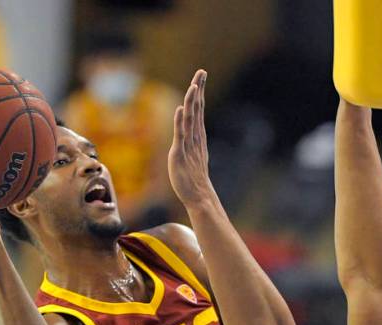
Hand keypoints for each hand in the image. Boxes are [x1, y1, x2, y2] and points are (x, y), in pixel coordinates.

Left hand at [168, 70, 215, 206]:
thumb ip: (191, 138)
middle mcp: (195, 136)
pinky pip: (180, 135)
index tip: (201, 75)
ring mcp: (188, 144)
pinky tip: (180, 110)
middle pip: (197, 108)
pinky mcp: (180, 153)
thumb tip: (188, 127)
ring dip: (191, 102)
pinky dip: (180, 122)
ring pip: (190, 119)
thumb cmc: (193, 176)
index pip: (198, 108)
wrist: (198, 195)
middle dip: (198, 89)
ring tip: (193, 86)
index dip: (199, 91)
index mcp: (198, 134)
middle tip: (201, 72)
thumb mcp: (193, 153)